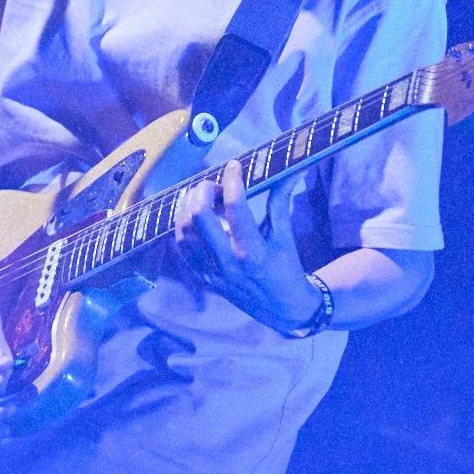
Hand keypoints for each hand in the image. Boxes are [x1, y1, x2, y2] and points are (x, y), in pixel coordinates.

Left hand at [173, 159, 319, 333]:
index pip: (234, 206)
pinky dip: (184, 227)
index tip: (234, 165)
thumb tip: (290, 170)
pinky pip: (183, 247)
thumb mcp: (285, 236)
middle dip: (203, 190)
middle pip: (199, 215)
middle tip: (214, 184)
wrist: (283, 308)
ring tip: (202, 198)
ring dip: (189, 207)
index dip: (232, 180)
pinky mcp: (203, 277)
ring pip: (185, 230)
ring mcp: (212, 271)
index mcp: (252, 250)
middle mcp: (228, 261)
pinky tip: (194, 217)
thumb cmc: (287, 268)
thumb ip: (280, 201)